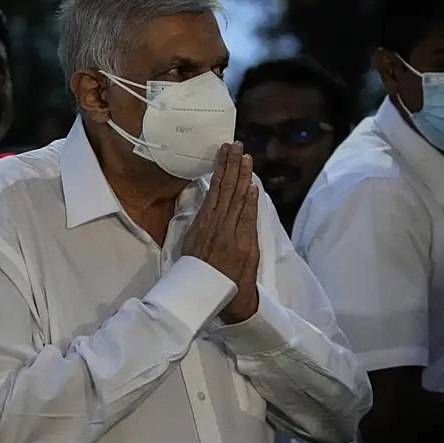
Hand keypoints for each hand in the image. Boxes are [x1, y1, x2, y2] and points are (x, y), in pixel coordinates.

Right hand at [183, 142, 259, 322]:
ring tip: (245, 157)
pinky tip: (251, 186)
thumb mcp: (192, 243)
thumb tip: (209, 202)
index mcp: (202, 223)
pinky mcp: (240, 245)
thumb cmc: (201, 271)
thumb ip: (202, 223)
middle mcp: (214, 225)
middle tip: (236, 145)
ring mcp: (228, 235)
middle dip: (231, 166)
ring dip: (241, 177)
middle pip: (224, 190)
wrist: (208, 297)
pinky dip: (248, 202)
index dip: (220, 169)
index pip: (213, 189)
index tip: (225, 152)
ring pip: (235, 200)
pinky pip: (245, 219)